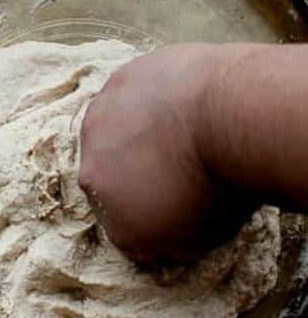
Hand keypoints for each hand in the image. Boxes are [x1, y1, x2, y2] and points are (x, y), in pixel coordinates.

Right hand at [78, 43, 255, 261]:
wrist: (229, 121)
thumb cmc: (216, 186)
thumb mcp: (190, 240)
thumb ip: (158, 241)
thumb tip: (151, 241)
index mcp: (103, 207)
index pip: (113, 216)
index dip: (143, 211)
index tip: (173, 205)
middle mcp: (89, 161)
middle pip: (108, 170)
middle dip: (135, 170)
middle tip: (179, 167)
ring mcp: (103, 117)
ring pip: (116, 128)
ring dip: (139, 131)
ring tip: (183, 130)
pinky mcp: (125, 77)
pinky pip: (136, 90)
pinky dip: (156, 95)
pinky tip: (188, 100)